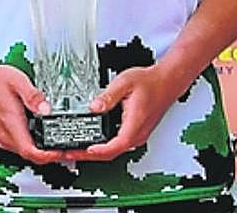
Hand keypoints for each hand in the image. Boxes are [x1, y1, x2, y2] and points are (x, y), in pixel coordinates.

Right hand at [0, 62, 61, 165]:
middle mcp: (6, 135)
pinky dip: (34, 144)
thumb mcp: (16, 81)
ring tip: (61, 141)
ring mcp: (3, 136)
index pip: (33, 153)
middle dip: (53, 154)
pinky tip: (43, 134)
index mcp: (11, 125)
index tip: (67, 151)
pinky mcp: (2, 134)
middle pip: (33, 156)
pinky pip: (21, 146)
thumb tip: (47, 109)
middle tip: (71, 147)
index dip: (52, 156)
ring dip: (43, 150)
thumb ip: (33, 96)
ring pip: (27, 152)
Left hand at [69, 65, 186, 160]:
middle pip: (113, 152)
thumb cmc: (149, 82)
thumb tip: (94, 107)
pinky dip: (103, 146)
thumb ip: (108, 96)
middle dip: (90, 155)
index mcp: (135, 123)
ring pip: (115, 150)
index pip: (117, 145)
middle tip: (70, 152)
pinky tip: (92, 141)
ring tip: (76, 149)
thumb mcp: (124, 83)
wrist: (166, 81)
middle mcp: (137, 133)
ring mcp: (137, 134)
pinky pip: (118, 144)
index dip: (99, 150)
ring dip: (95, 152)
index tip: (84, 150)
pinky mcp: (135, 132)